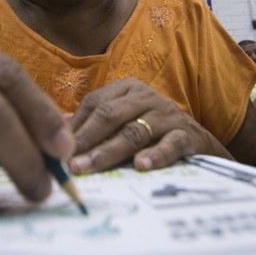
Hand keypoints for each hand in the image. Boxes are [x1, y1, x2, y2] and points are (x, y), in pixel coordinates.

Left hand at [68, 79, 230, 173]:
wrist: (199, 142)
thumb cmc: (153, 131)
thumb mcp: (125, 120)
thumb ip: (96, 123)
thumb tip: (59, 129)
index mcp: (127, 89)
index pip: (94, 103)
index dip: (75, 126)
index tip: (56, 148)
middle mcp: (146, 97)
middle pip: (110, 115)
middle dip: (87, 139)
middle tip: (69, 162)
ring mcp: (167, 114)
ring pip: (134, 131)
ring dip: (110, 151)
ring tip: (90, 166)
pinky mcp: (187, 135)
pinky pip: (170, 144)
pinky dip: (155, 155)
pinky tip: (139, 166)